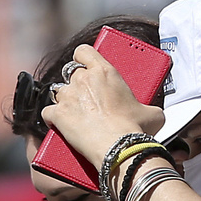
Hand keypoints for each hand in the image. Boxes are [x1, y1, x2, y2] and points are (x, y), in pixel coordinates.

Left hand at [40, 45, 165, 167]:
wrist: (120, 148)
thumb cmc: (136, 130)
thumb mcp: (153, 114)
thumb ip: (149, 107)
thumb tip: (153, 113)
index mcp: (105, 72)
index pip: (84, 51)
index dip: (83, 57)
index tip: (85, 65)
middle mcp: (83, 79)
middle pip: (70, 73)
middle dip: (76, 83)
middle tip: (86, 97)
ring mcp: (68, 96)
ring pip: (58, 91)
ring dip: (65, 100)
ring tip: (75, 114)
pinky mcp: (58, 115)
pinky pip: (48, 113)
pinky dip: (53, 119)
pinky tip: (60, 126)